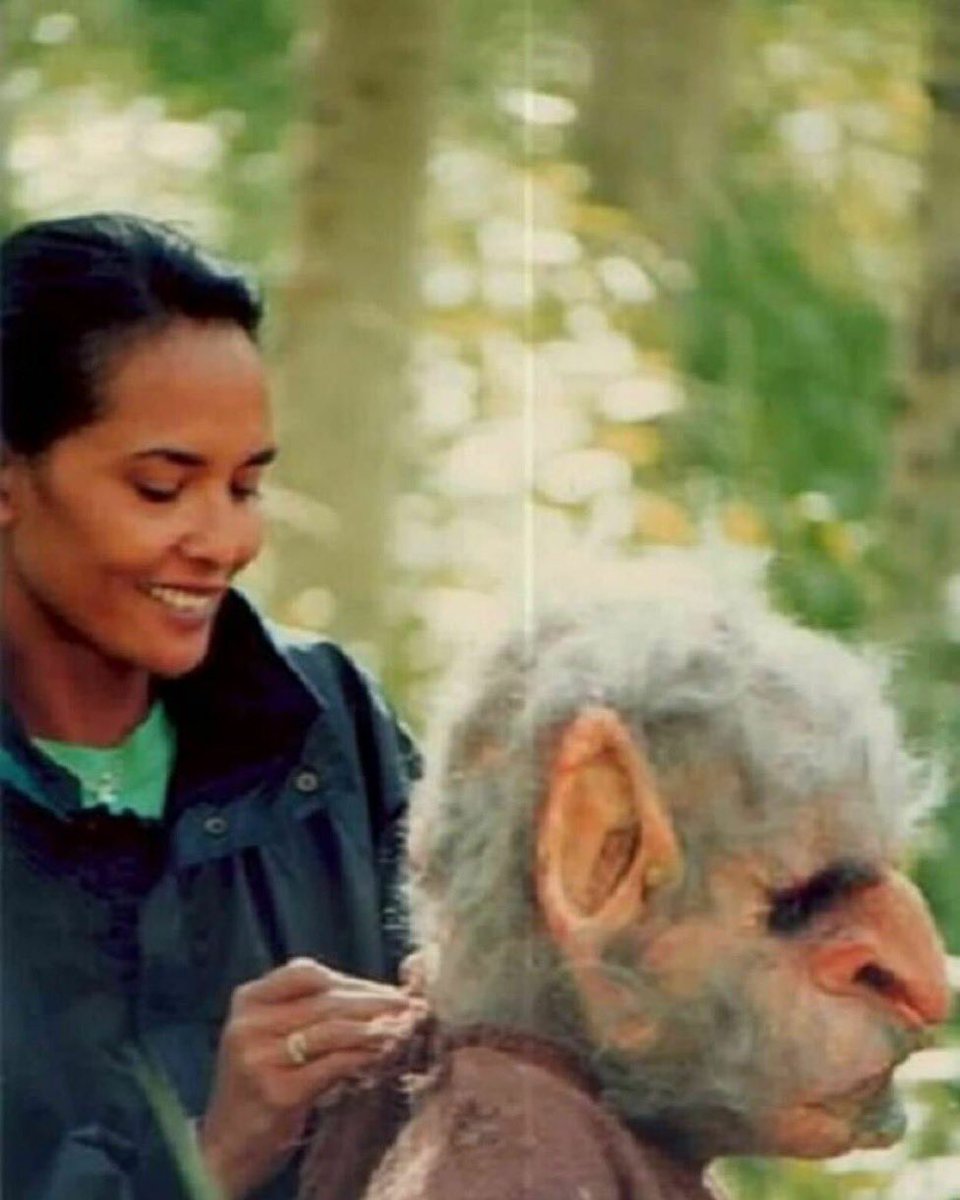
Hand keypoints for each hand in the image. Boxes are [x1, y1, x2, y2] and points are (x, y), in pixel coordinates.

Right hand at [197, 958, 425, 1198]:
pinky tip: (383, 1055)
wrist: (225, 1148)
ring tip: (403, 1028)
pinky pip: (334, 1065)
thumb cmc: (258, 1085)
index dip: (351, 980)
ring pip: (333, 1030)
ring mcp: (260, 1059)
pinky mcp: (279, 1092)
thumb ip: (308, 1011)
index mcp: (247, 1000)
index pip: (307, 973)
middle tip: (410, 1005)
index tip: (387, 989)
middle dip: (374, 1002)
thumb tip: (372, 994)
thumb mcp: (270, 1036)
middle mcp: (250, 1025)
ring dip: (375, 1027)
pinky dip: (363, 1057)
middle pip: (326, 1001)